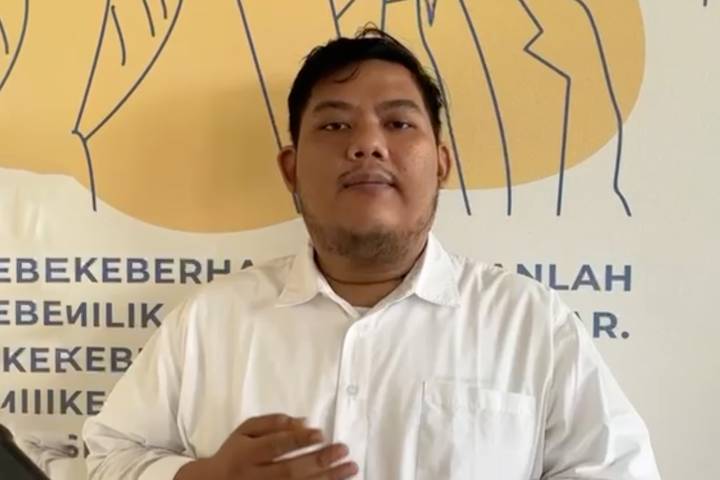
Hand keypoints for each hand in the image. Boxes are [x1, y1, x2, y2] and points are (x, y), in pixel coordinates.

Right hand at [175, 413, 357, 479]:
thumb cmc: (234, 453)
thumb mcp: (244, 431)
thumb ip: (271, 423)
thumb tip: (303, 421)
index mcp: (248, 454)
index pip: (275, 446)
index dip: (299, 440)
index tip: (322, 434)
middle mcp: (255, 476)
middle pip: (290, 471)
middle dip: (320, 461)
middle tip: (344, 450)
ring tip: (351, 469)